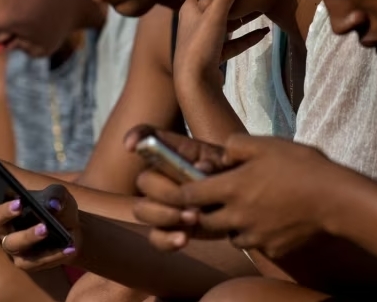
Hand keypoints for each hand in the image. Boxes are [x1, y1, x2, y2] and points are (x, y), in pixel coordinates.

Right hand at [0, 184, 79, 270]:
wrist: (71, 230)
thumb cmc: (58, 207)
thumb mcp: (60, 195)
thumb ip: (56, 195)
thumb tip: (53, 205)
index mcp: (4, 204)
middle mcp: (2, 226)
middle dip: (3, 212)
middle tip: (19, 203)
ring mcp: (12, 245)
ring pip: (12, 243)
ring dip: (29, 235)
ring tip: (46, 228)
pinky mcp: (26, 262)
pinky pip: (36, 260)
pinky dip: (54, 253)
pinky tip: (69, 246)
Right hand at [127, 126, 228, 250]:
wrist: (244, 203)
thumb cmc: (234, 174)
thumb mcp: (228, 164)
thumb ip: (215, 162)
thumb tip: (201, 169)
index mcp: (176, 152)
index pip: (148, 136)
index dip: (136, 137)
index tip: (132, 146)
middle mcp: (163, 176)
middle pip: (144, 180)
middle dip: (163, 193)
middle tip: (190, 202)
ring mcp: (162, 203)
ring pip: (142, 209)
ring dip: (164, 215)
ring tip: (193, 218)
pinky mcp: (169, 228)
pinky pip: (155, 237)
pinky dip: (166, 240)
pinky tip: (183, 239)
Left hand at [148, 134, 342, 258]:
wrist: (335, 199)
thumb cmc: (300, 166)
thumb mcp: (266, 144)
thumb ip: (235, 146)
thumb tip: (222, 156)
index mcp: (232, 188)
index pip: (190, 196)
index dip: (183, 192)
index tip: (184, 189)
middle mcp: (237, 216)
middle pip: (205, 221)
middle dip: (204, 212)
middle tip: (216, 200)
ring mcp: (255, 236)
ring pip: (230, 235)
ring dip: (231, 225)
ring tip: (248, 210)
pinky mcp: (272, 248)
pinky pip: (256, 244)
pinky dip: (257, 235)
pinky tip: (273, 220)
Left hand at [173, 0, 268, 92]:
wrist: (194, 83)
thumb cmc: (200, 45)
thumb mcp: (215, 16)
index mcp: (191, 8)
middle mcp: (196, 22)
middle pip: (219, 6)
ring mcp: (205, 40)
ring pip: (228, 24)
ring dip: (244, 18)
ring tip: (262, 8)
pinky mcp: (214, 55)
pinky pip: (233, 42)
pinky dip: (247, 37)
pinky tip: (265, 33)